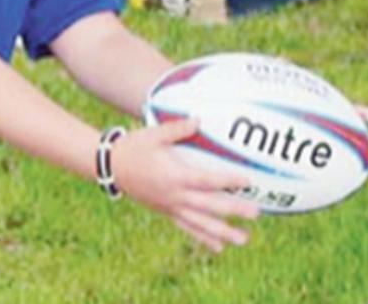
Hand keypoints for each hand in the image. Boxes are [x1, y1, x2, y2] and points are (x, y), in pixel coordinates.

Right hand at [110, 119, 259, 251]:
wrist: (111, 166)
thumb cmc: (135, 148)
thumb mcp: (155, 134)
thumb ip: (179, 129)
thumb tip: (199, 121)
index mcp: (175, 177)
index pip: (207, 181)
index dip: (228, 181)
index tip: (248, 182)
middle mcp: (175, 196)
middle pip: (209, 206)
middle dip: (233, 210)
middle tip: (256, 214)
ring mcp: (170, 206)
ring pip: (200, 223)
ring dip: (222, 232)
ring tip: (243, 240)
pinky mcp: (166, 211)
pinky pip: (187, 227)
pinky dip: (203, 237)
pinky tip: (218, 247)